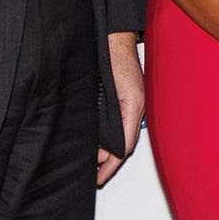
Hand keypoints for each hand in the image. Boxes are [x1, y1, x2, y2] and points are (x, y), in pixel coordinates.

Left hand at [98, 32, 145, 182]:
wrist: (111, 41)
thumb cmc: (122, 64)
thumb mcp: (129, 101)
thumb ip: (125, 128)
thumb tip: (118, 152)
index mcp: (133, 114)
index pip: (123, 149)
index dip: (110, 166)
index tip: (99, 178)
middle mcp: (126, 112)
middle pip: (116, 146)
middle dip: (103, 161)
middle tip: (89, 173)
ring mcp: (118, 106)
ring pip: (108, 136)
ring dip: (99, 150)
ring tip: (85, 161)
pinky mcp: (107, 99)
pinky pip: (104, 124)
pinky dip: (96, 136)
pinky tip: (86, 140)